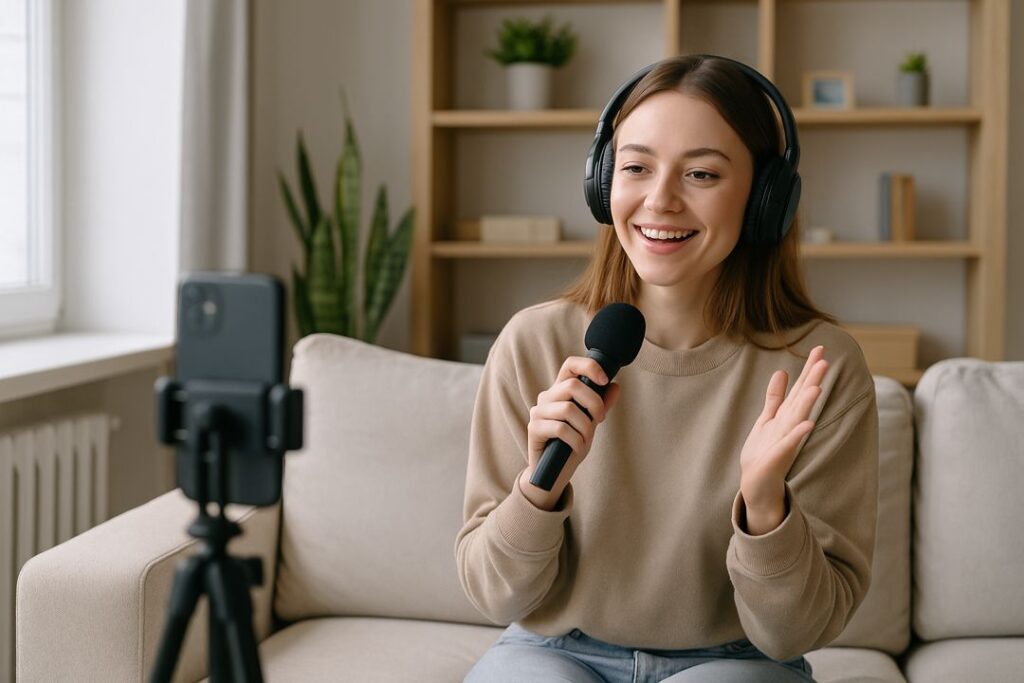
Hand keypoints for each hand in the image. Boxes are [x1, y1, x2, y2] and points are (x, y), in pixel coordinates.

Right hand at [520, 356, 621, 508]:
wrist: (554, 473)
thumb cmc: (571, 445)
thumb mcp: (591, 423)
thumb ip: (601, 405)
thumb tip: (616, 386)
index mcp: (560, 391)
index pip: (570, 365)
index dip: (589, 366)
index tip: (604, 380)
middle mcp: (547, 397)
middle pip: (572, 385)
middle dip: (594, 403)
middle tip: (600, 419)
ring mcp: (538, 412)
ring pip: (568, 408)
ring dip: (585, 427)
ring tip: (586, 439)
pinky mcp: (534, 429)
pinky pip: (560, 428)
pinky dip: (575, 440)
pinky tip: (577, 448)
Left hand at [739, 345, 828, 528]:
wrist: (758, 485)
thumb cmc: (764, 453)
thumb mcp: (767, 420)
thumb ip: (775, 398)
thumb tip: (781, 372)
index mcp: (786, 416)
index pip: (800, 388)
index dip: (808, 369)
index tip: (819, 348)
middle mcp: (789, 427)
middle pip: (802, 400)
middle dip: (813, 380)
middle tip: (825, 359)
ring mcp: (785, 442)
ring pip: (797, 419)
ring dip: (807, 403)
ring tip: (817, 387)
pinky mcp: (778, 458)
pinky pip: (788, 445)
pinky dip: (797, 435)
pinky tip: (807, 424)